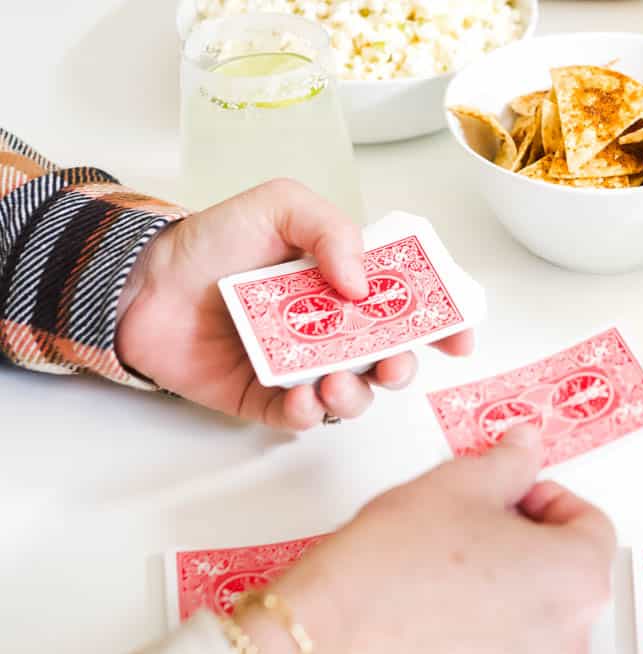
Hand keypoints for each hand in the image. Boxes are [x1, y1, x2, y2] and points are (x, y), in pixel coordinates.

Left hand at [116, 179, 473, 429]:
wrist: (143, 282)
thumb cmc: (212, 241)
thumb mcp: (279, 205)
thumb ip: (329, 229)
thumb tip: (362, 285)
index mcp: (345, 285)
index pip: (406, 306)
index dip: (441, 322)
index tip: (458, 336)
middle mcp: (332, 330)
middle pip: (390, 358)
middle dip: (404, 367)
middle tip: (395, 363)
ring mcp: (302, 368)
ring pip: (353, 394)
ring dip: (357, 395)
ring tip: (336, 383)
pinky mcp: (267, 400)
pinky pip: (301, 418)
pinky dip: (308, 413)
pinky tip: (301, 397)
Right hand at [238, 425, 615, 653]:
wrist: (328, 643)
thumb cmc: (390, 568)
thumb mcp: (458, 484)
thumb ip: (509, 462)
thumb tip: (525, 447)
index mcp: (578, 577)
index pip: (591, 523)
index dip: (546, 498)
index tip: (511, 494)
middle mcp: (571, 636)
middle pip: (569, 571)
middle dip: (529, 540)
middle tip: (473, 525)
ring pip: (541, 614)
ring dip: (511, 586)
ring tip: (451, 569)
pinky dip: (491, 629)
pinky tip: (442, 609)